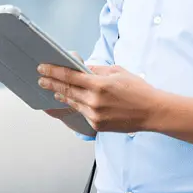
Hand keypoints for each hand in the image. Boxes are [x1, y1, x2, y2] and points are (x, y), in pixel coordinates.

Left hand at [37, 62, 164, 133]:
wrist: (152, 112)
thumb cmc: (138, 89)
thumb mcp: (117, 72)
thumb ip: (96, 70)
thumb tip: (81, 68)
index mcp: (99, 85)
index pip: (69, 76)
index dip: (53, 71)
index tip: (42, 68)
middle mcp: (94, 101)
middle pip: (66, 90)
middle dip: (51, 83)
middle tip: (40, 79)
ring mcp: (95, 115)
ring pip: (73, 102)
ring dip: (61, 95)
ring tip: (53, 90)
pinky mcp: (98, 125)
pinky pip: (83, 112)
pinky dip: (76, 105)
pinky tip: (70, 100)